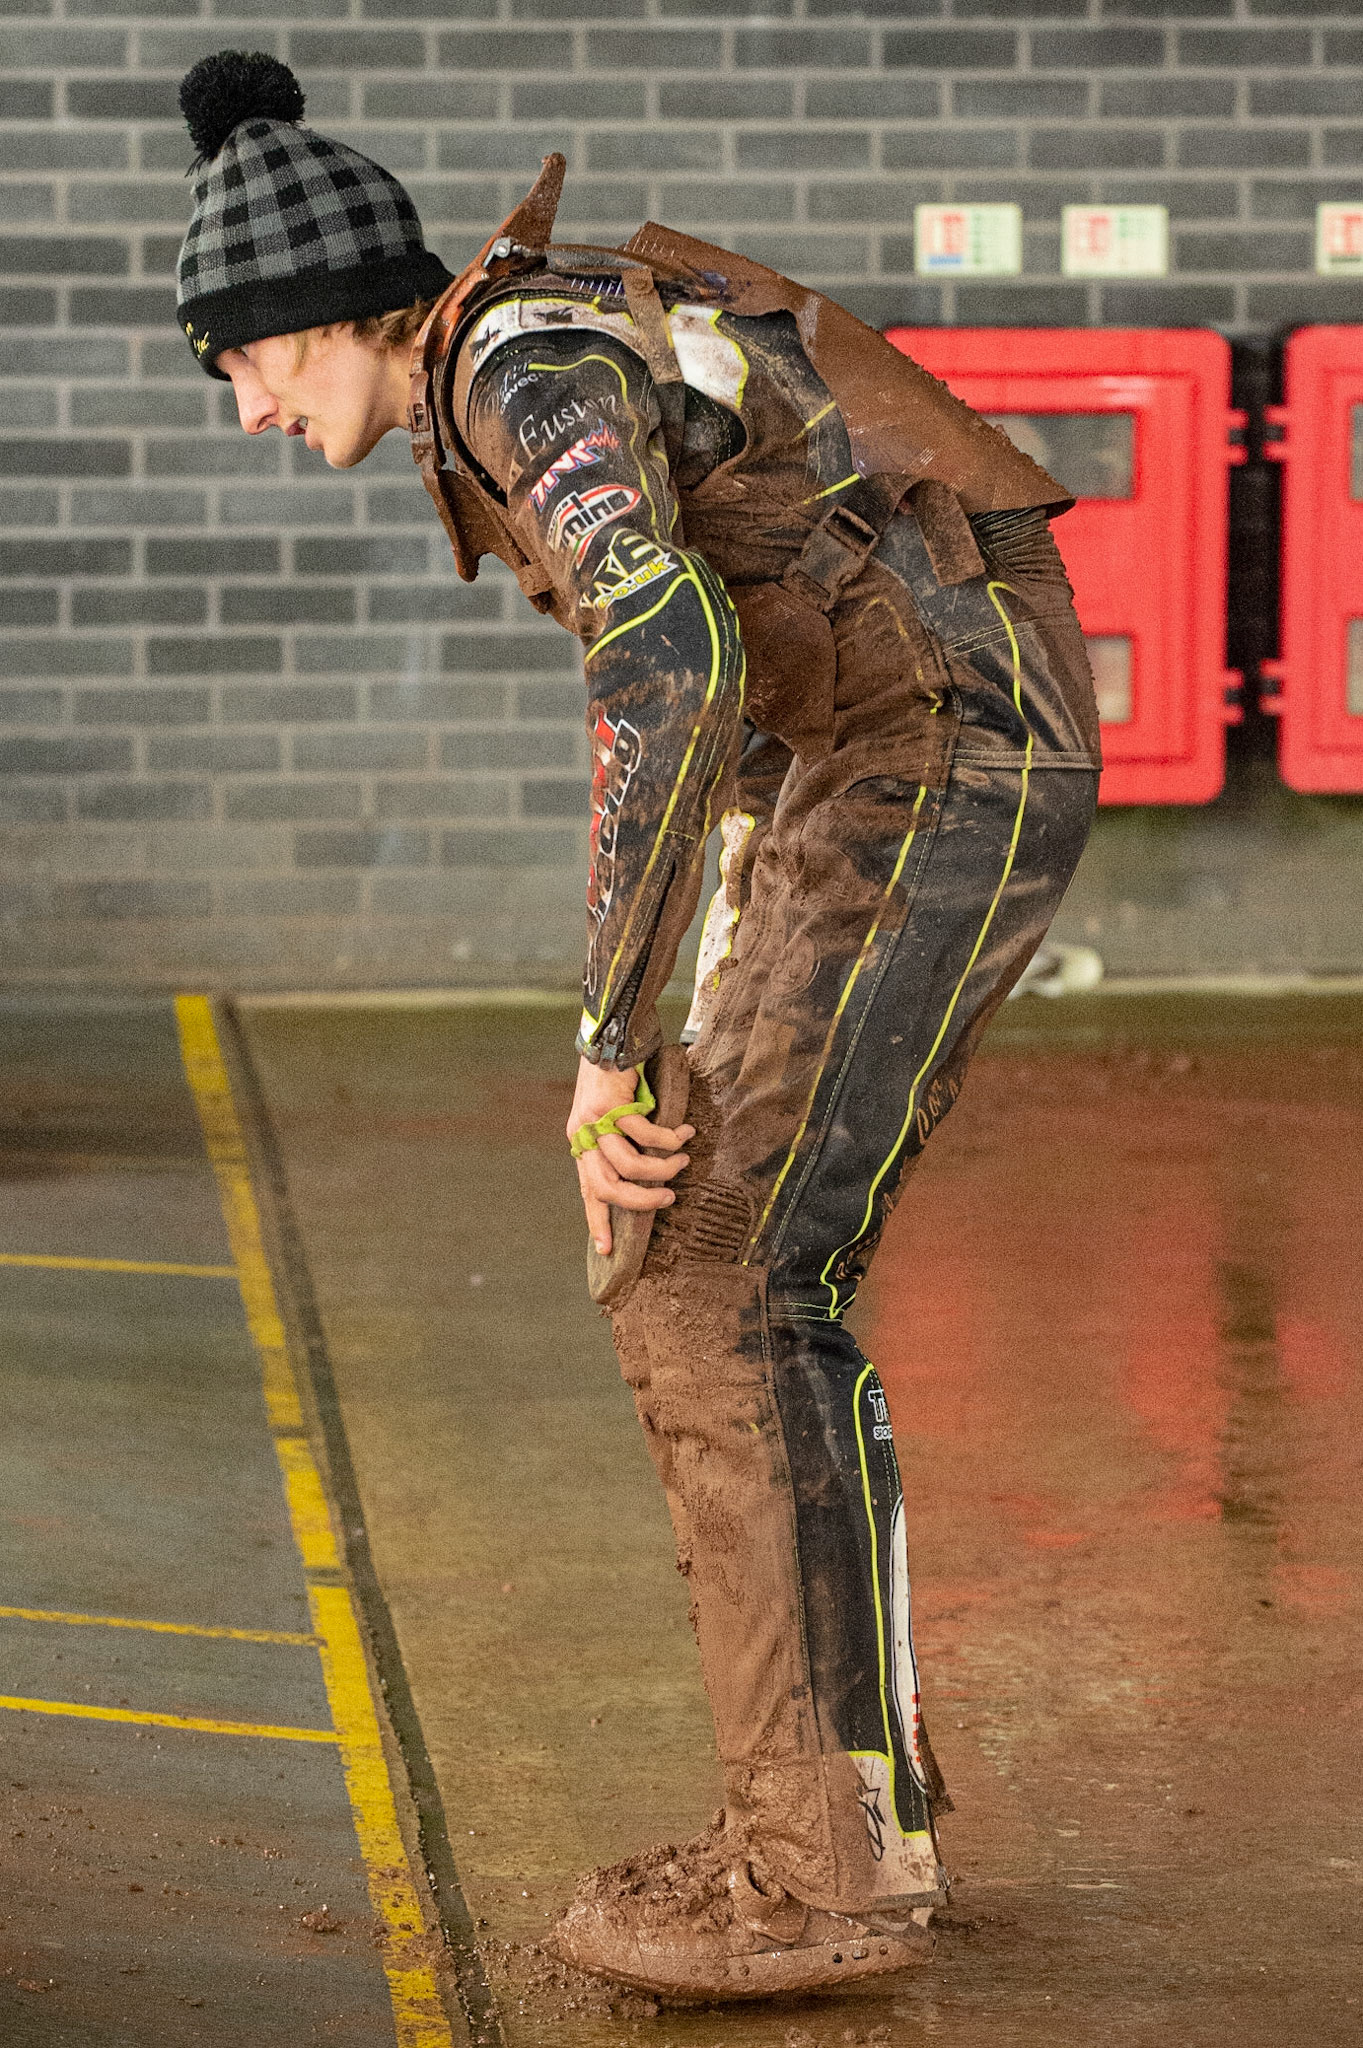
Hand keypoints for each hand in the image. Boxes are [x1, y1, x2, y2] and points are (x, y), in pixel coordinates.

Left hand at [568, 1055, 694, 1257]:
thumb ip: (620, 1145)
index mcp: (582, 1144)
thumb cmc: (617, 1080)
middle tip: (668, 1199)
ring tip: (682, 1161)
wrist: (612, 1040)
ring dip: (661, 1170)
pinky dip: (670, 1139)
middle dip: (641, 1201)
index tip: (607, 1249)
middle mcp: (583, 1136)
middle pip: (607, 1187)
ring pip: (629, 1166)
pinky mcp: (615, 1106)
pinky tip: (684, 1134)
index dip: (597, 1220)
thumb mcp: (612, 1118)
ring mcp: (597, 1122)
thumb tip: (645, 1176)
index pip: (588, 1191)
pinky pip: (648, 1136)